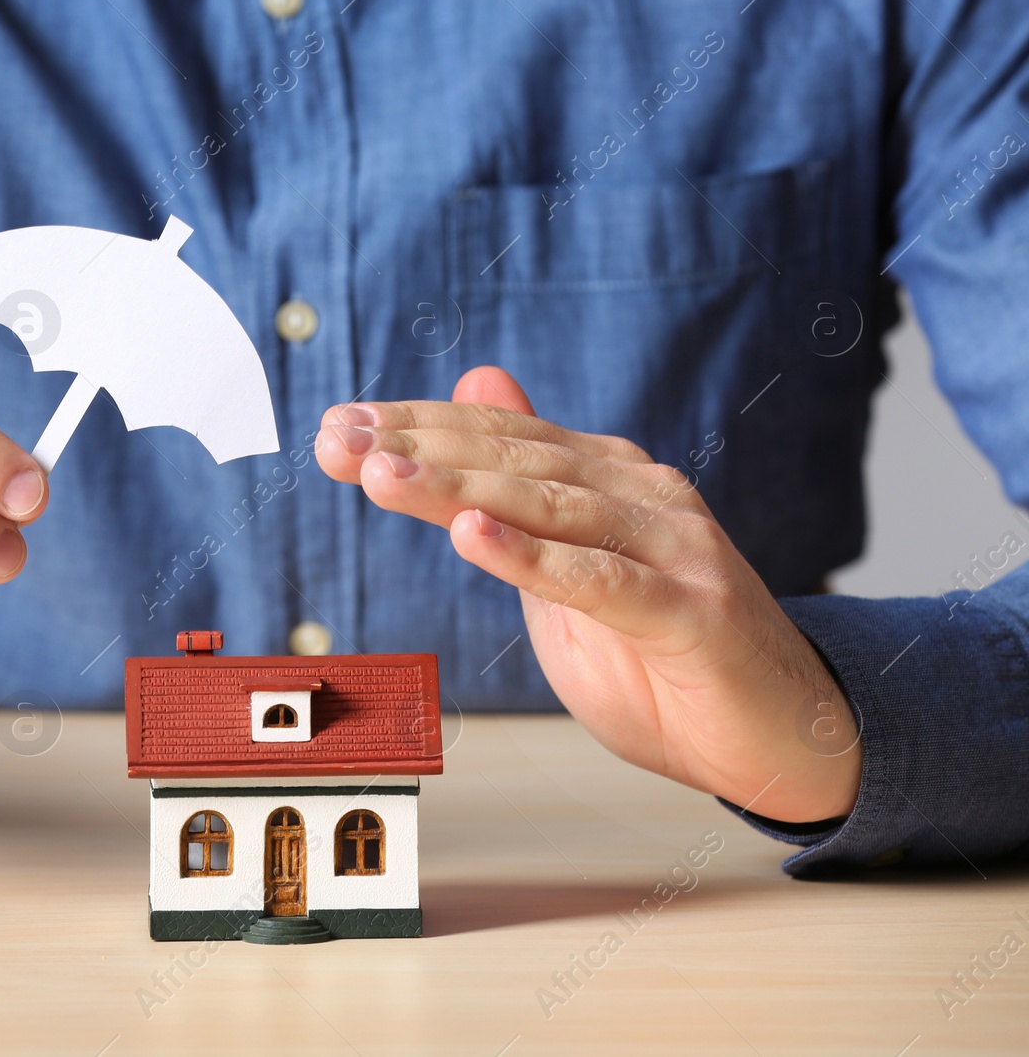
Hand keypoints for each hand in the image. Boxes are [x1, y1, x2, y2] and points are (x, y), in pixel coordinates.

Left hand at [316, 366, 861, 823]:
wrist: (786, 737)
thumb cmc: (666, 663)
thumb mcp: (570, 576)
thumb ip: (521, 493)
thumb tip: (475, 387)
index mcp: (606, 482)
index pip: (499, 437)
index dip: (416, 427)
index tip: (338, 427)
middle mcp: (639, 496)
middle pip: (513, 459)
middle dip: (416, 447)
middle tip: (339, 438)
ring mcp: (672, 547)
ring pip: (549, 506)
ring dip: (457, 489)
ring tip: (382, 474)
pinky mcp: (691, 610)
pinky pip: (601, 581)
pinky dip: (533, 558)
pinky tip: (472, 536)